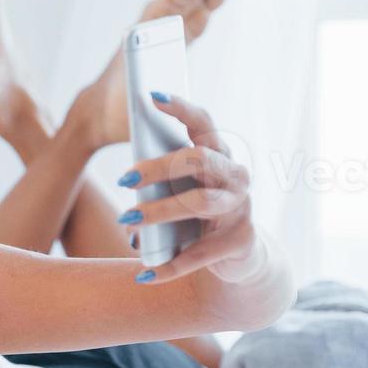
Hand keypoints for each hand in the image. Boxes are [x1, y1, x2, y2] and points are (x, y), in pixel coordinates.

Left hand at [121, 92, 261, 284]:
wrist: (241, 257)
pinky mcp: (240, 241)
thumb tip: (130, 189)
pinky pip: (200, 254)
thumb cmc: (200, 215)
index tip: (152, 95)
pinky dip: (168, 265)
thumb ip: (162, 183)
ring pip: (198, 202)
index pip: (203, 123)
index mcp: (219, 155)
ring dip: (159, 211)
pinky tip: (143, 273)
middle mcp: (235, 176)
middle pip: (197, 160)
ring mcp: (241, 208)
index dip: (180, 107)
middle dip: (158, 167)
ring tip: (128, 219)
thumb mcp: (183, 192)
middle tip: (125, 178)